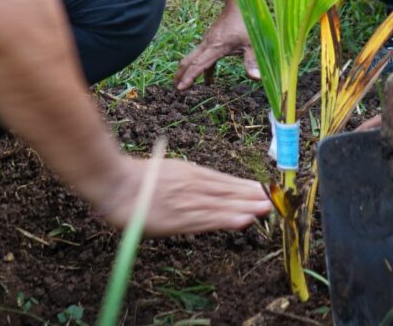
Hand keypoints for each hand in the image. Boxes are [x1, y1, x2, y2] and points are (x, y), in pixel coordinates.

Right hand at [98, 155, 270, 235]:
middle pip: (229, 192)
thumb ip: (185, 179)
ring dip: (247, 207)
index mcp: (190, 173)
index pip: (224, 181)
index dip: (244, 187)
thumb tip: (197, 185)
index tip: (262, 190)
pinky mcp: (181, 217)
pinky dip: (228, 219)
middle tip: (276, 200)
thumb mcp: (167, 171)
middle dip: (252, 197)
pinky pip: (209, 219)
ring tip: (268, 209)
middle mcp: (194, 184)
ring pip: (224, 204)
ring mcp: (189, 200)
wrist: (117, 183)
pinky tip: (244, 220)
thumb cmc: (137, 179)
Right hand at [173, 3, 258, 89]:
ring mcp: (209, 40)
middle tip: (174, 87)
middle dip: (181, 74)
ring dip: (189, 70)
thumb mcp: (252, 44)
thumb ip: (252, 61)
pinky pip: (203, 55)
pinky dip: (202, 66)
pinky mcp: (212, 39)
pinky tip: (209, 79)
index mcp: (216, 46)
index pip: (199, 64)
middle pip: (190, 60)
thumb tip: (257, 78)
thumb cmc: (246, 23)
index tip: (180, 88)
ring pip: (194, 57)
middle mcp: (208, 43)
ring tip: (185, 85)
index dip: (189, 77)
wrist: (239, 4)